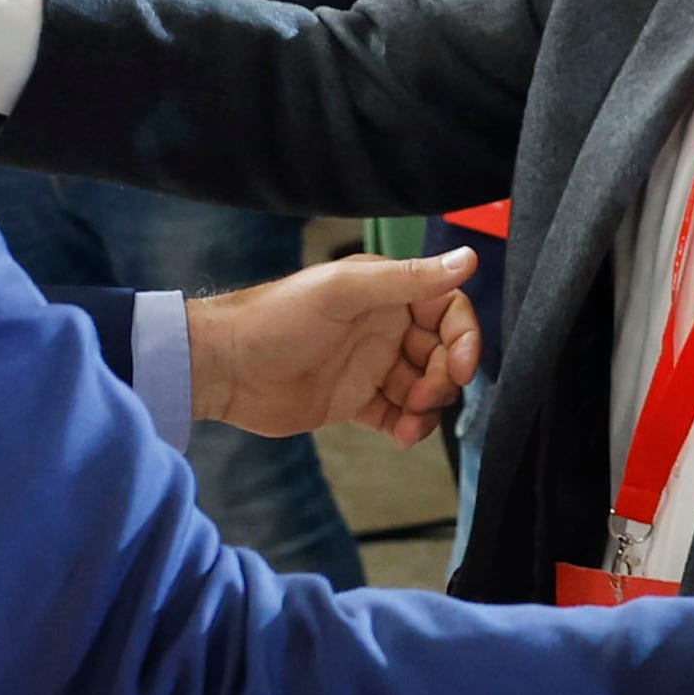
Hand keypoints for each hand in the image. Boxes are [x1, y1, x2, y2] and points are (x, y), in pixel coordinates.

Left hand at [190, 247, 483, 442]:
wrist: (225, 367)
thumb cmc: (275, 318)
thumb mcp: (344, 292)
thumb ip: (408, 279)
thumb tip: (468, 259)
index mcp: (386, 292)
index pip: (448, 310)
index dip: (465, 337)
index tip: (464, 366)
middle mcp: (384, 326)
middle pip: (442, 353)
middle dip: (445, 378)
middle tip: (424, 396)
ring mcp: (372, 366)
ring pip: (425, 388)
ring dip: (428, 407)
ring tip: (408, 420)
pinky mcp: (357, 401)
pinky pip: (399, 416)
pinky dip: (409, 428)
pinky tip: (401, 436)